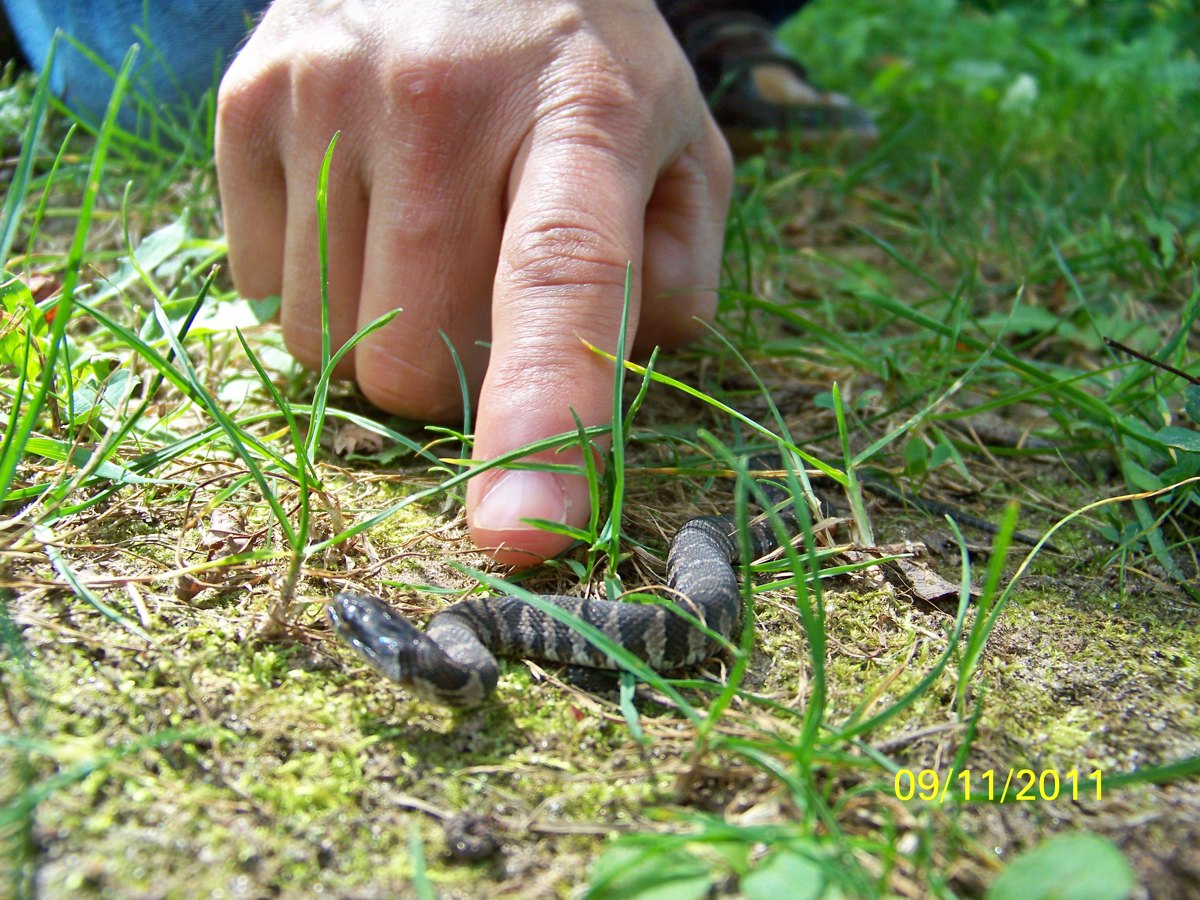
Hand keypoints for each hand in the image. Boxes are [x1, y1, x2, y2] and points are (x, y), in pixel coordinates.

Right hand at [216, 0, 731, 564]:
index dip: (541, 421)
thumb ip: (673, 278)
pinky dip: (314, 288)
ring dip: (376, 336)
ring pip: (322, 343)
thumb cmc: (580, 65)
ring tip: (419, 237)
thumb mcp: (678, 148)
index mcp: (583, 116)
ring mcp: (325, 94)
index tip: (520, 535)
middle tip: (482, 294)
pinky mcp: (245, 99)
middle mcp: (440, 99)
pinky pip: (257, 288)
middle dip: (452, 379)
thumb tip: (591, 393)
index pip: (559, 283)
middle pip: (411, 363)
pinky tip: (359, 211)